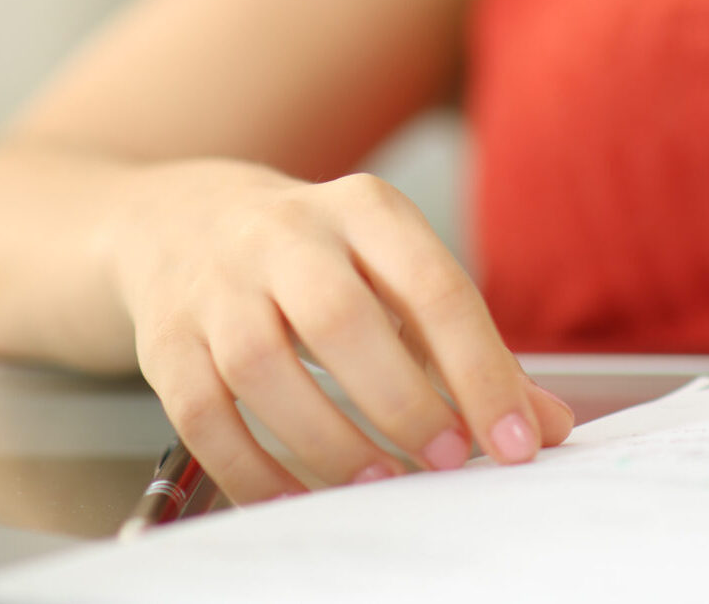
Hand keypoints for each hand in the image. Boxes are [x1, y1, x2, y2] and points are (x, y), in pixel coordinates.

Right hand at [106, 159, 572, 503]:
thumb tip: (542, 425)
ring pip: (262, 367)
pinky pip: (203, 415)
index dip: (479, 370)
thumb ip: (465, 350)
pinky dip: (252, 469)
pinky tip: (296, 499)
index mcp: (362, 210)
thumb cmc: (313, 260)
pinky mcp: (166, 340)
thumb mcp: (393, 273)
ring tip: (379, 485)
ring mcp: (216, 286)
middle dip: (401, 402)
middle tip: (445, 462)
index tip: (515, 441)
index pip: (432, 286)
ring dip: (328, 440)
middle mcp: (284, 236)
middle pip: (339, 319)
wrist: (181, 221)